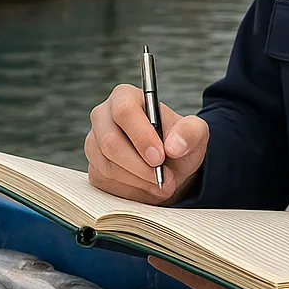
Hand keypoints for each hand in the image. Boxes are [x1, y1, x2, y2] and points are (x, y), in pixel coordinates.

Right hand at [85, 84, 208, 203]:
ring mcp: (94, 143)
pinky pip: (106, 183)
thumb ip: (190, 133)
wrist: (170, 164)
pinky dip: (131, 191)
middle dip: (140, 166)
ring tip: (163, 185)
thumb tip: (174, 146)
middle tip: (165, 179)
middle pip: (110, 142)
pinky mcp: (93, 167)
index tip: (159, 157)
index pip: (124, 111)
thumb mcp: (195, 132)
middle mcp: (103, 117)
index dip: (141, 136)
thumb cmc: (177, 141)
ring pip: (108, 166)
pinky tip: (148, 188)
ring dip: (139, 181)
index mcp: (125, 97)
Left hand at [148, 258, 288, 288]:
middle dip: (187, 265)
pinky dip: (226, 276)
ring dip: (204, 269)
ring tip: (182, 245)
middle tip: (161, 242)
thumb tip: (238, 246)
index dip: (181, 267)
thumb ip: (274, 269)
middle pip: (213, 285)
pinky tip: (220, 258)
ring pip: (225, 288)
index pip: (211, 284)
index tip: (154, 251)